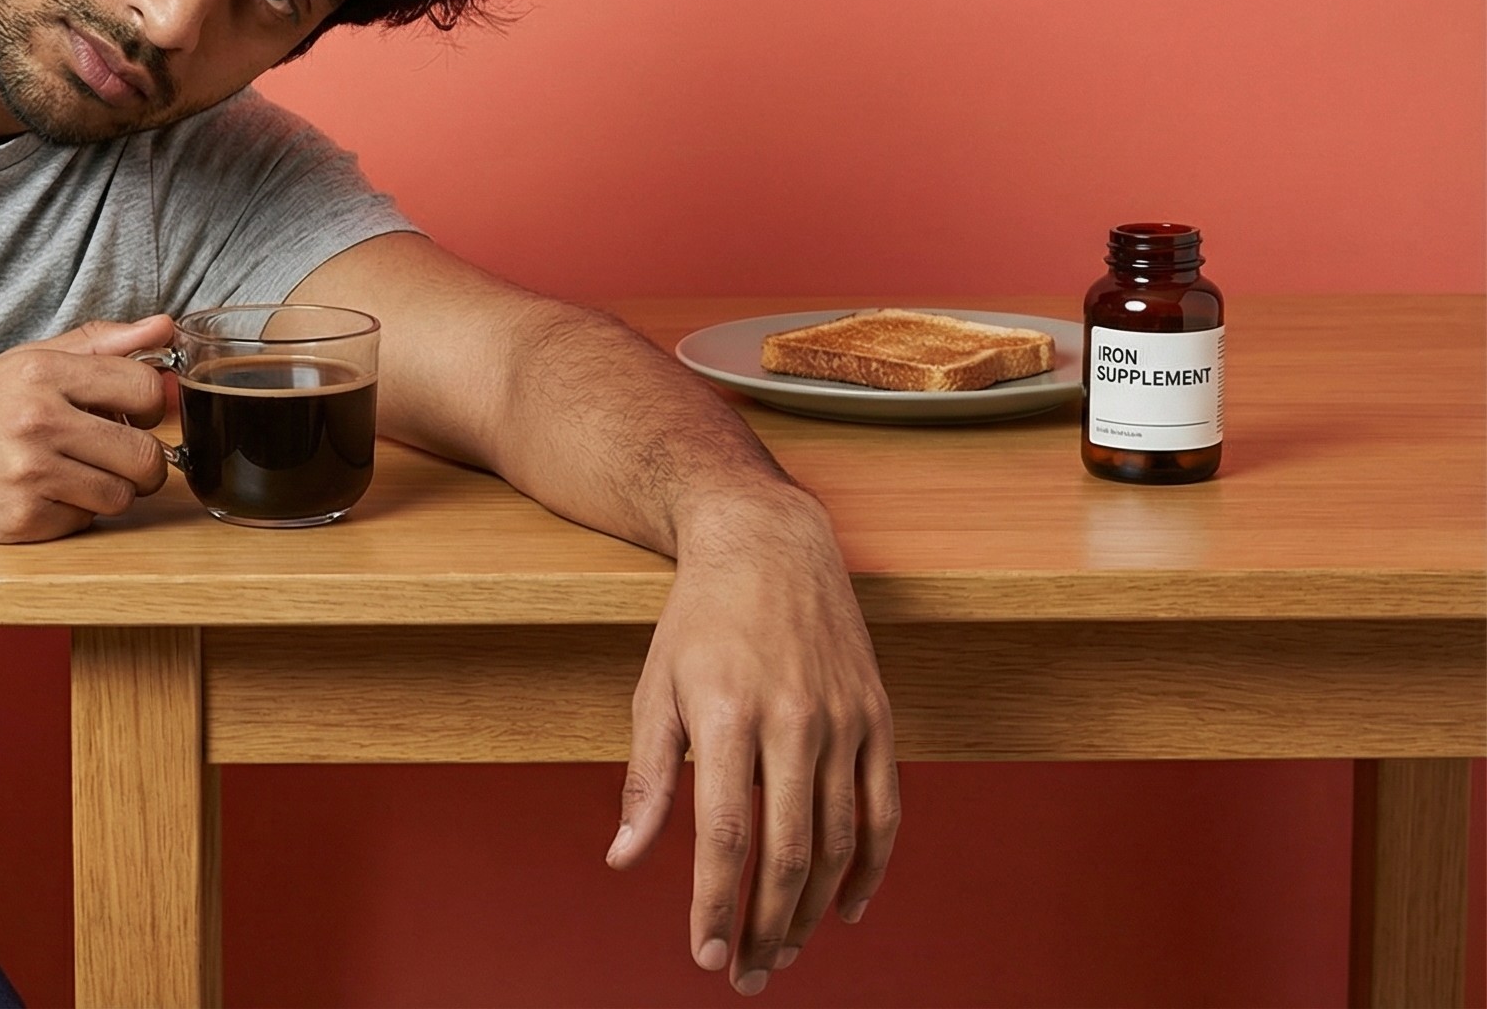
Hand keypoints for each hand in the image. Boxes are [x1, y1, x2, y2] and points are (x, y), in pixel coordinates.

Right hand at [0, 316, 175, 563]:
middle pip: (144, 454)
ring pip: (119, 496)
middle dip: (137, 466)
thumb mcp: (15, 367)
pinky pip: (82, 525)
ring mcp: (28, 472)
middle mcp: (36, 418)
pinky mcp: (20, 521)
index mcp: (39, 371)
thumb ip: (94, 346)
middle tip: (108, 462)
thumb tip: (164, 328)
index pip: (143, 389)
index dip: (147, 411)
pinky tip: (35, 503)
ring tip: (65, 481)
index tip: (127, 418)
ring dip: (102, 495)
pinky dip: (67, 519)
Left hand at [604, 486, 897, 994]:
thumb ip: (647, 779)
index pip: (726, 837)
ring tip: (786, 951)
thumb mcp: (655, 690)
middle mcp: (794, 720)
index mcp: (727, 715)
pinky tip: (846, 907)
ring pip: (840, 842)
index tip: (706, 955)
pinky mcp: (878, 718)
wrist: (769, 544)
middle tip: (749, 974)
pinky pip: (885, 810)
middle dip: (768, 927)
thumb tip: (624, 859)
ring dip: (814, 909)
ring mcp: (845, 720)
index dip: (717, 905)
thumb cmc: (699, 622)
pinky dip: (871, 868)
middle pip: (788, 853)